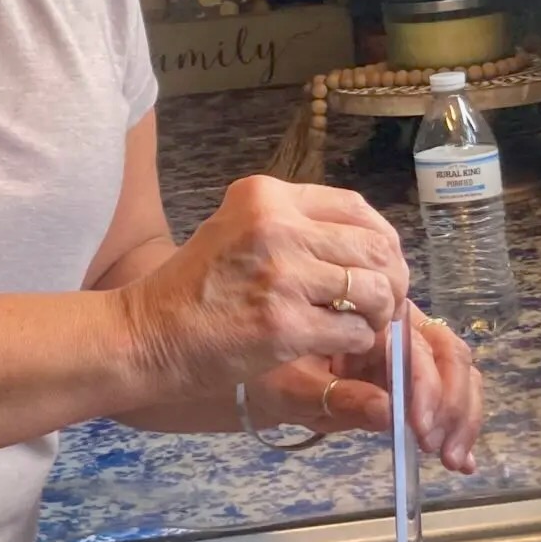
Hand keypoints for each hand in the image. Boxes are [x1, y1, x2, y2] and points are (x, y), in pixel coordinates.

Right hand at [118, 176, 410, 399]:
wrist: (149, 334)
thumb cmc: (196, 288)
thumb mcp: (238, 228)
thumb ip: (293, 224)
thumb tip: (367, 242)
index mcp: (267, 196)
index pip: (356, 207)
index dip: (382, 240)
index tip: (383, 264)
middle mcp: (277, 226)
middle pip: (374, 247)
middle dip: (391, 279)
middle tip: (385, 303)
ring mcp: (283, 275)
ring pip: (373, 289)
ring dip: (378, 313)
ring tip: (364, 325)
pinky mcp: (285, 325)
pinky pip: (353, 331)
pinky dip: (357, 341)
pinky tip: (340, 345)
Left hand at [250, 308, 486, 472]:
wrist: (261, 378)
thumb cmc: (271, 373)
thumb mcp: (292, 387)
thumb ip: (337, 398)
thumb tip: (388, 413)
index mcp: (365, 317)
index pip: (414, 343)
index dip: (426, 386)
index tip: (418, 429)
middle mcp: (396, 326)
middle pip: (447, 352)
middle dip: (451, 403)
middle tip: (438, 450)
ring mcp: (411, 350)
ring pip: (459, 370)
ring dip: (463, 415)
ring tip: (453, 460)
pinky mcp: (418, 376)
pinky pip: (451, 390)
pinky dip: (462, 422)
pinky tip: (463, 460)